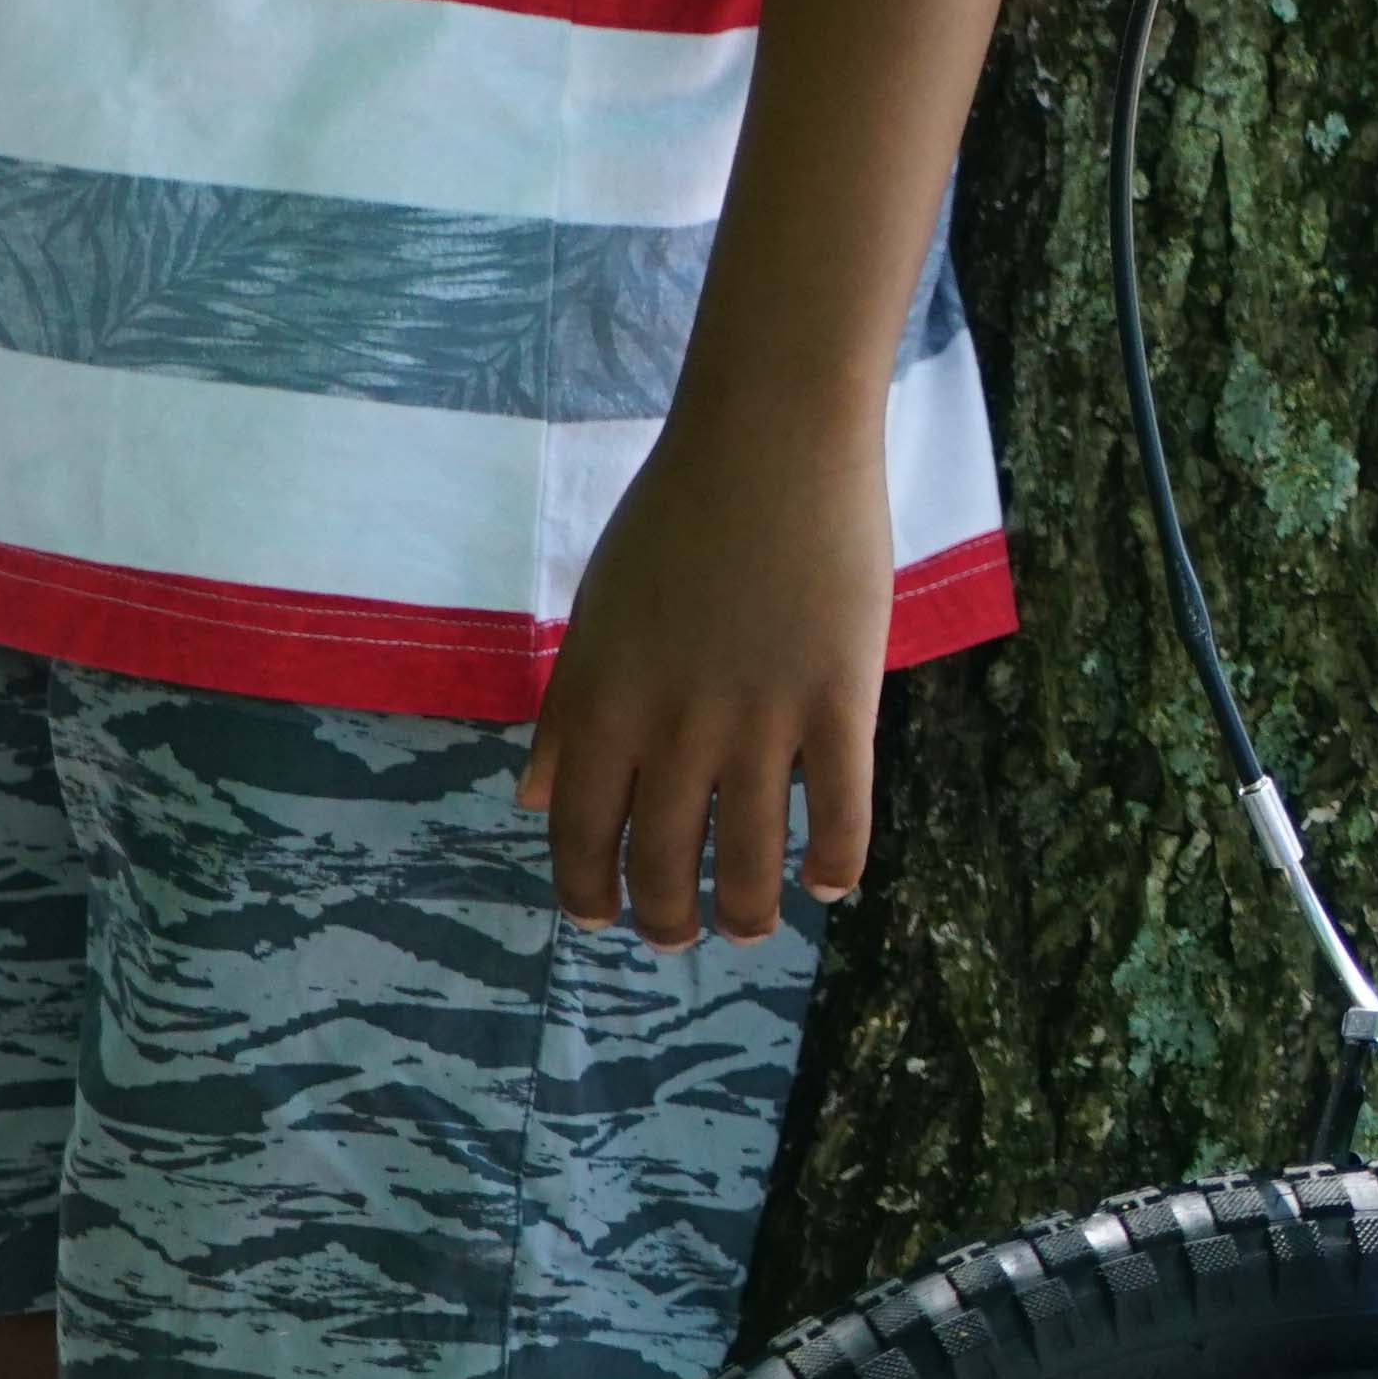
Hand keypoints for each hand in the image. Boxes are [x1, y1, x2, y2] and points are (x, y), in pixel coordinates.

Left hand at [523, 397, 891, 942]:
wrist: (770, 443)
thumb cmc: (677, 516)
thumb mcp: (598, 615)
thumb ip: (569, 712)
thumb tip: (535, 798)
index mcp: (603, 706)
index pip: (579, 835)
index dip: (588, 892)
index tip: (602, 920)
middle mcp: (673, 730)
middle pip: (663, 861)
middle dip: (667, 918)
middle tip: (681, 935)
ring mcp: (760, 721)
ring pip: (751, 857)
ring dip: (748, 909)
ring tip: (753, 927)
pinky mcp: (839, 701)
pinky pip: (842, 810)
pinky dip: (835, 861)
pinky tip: (830, 883)